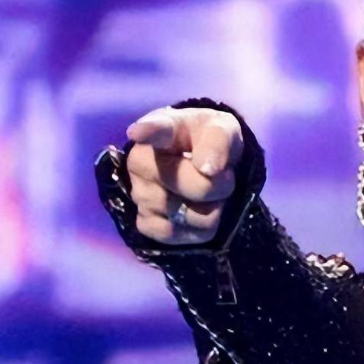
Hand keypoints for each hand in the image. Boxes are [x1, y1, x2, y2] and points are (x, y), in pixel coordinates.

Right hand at [125, 106, 242, 244]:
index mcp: (162, 128)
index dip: (149, 131)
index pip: (156, 129)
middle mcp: (141, 162)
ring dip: (213, 207)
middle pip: (198, 186)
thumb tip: (208, 168)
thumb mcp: (224, 129)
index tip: (139, 132)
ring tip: (206, 190)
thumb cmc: (209, 141)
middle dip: (221, 185)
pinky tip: (195, 209)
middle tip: (221, 174)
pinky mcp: (146, 224)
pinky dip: (201, 227)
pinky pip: (185, 235)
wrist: (202, 164)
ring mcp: (140, 194)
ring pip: (194, 216)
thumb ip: (219, 140)